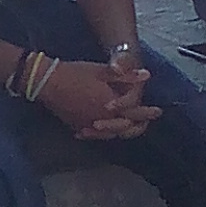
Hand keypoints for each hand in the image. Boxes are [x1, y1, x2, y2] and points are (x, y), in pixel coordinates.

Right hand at [39, 59, 161, 141]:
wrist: (47, 82)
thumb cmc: (76, 73)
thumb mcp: (102, 71)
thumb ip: (125, 75)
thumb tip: (147, 75)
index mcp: (111, 105)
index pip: (135, 112)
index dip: (148, 112)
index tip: (158, 111)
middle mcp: (102, 120)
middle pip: (125, 128)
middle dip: (138, 126)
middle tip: (145, 123)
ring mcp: (89, 126)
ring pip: (111, 134)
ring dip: (122, 131)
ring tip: (129, 127)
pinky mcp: (78, 127)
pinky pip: (96, 135)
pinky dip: (104, 134)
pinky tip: (104, 131)